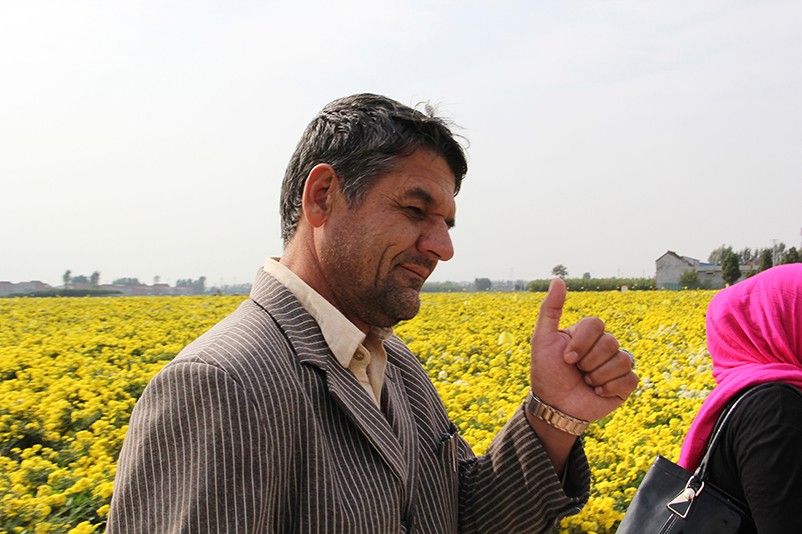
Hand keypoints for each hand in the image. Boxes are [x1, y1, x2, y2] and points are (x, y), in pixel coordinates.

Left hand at [530, 278, 637, 422]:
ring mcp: (616, 364)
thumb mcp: (542, 339)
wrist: (554, 406)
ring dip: (598, 376)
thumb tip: (558, 278)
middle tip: (576, 371)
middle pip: (610, 342)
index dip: (581, 343)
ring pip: (622, 359)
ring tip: (586, 381)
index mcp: (586, 333)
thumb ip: (550, 309)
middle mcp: (604, 345)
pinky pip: (630, 378)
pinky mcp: (625, 384)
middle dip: (588, 361)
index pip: (596, 324)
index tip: (566, 358)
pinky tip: (597, 391)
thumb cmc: (546, 372)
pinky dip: (610, 388)